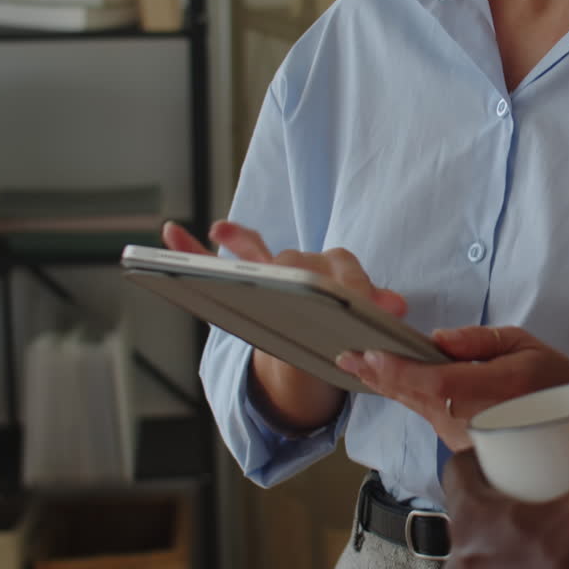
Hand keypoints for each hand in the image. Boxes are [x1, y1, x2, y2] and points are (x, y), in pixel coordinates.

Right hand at [162, 220, 406, 431]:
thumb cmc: (343, 326)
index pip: (344, 268)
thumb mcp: (363, 322)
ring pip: (258, 259)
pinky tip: (171, 230)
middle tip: (305, 291)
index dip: (357, 287)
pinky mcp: (243, 277)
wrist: (316, 338)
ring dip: (244, 249)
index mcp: (336, 266)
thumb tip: (397, 307)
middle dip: (305, 278)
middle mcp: (301, 260)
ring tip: (223, 232)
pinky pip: (214, 259)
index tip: (364, 306)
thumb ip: (376, 311)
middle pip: (299, 262)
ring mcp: (269, 267)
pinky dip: (190, 246)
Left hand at [335, 326, 568, 449]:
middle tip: (346, 357)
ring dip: (387, 386)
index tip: (369, 354)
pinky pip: (429, 417)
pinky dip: (407, 398)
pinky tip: (386, 382)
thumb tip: (438, 340)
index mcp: (496, 390)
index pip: (436, 381)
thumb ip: (480, 340)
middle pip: (417, 397)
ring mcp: (468, 441)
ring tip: (357, 365)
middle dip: (378, 374)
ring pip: (419, 409)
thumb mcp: (526, 345)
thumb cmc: (555, 381)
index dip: (399, 369)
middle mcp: (476, 421)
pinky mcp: (463, 450)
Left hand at [442, 436, 568, 568]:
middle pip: (474, 515)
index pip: (458, 470)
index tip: (509, 452)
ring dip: (511, 546)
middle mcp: (463, 563)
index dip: (482, 455)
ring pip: (486, 558)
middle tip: (542, 490)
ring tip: (553, 535)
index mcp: (475, 521)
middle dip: (505, 500)